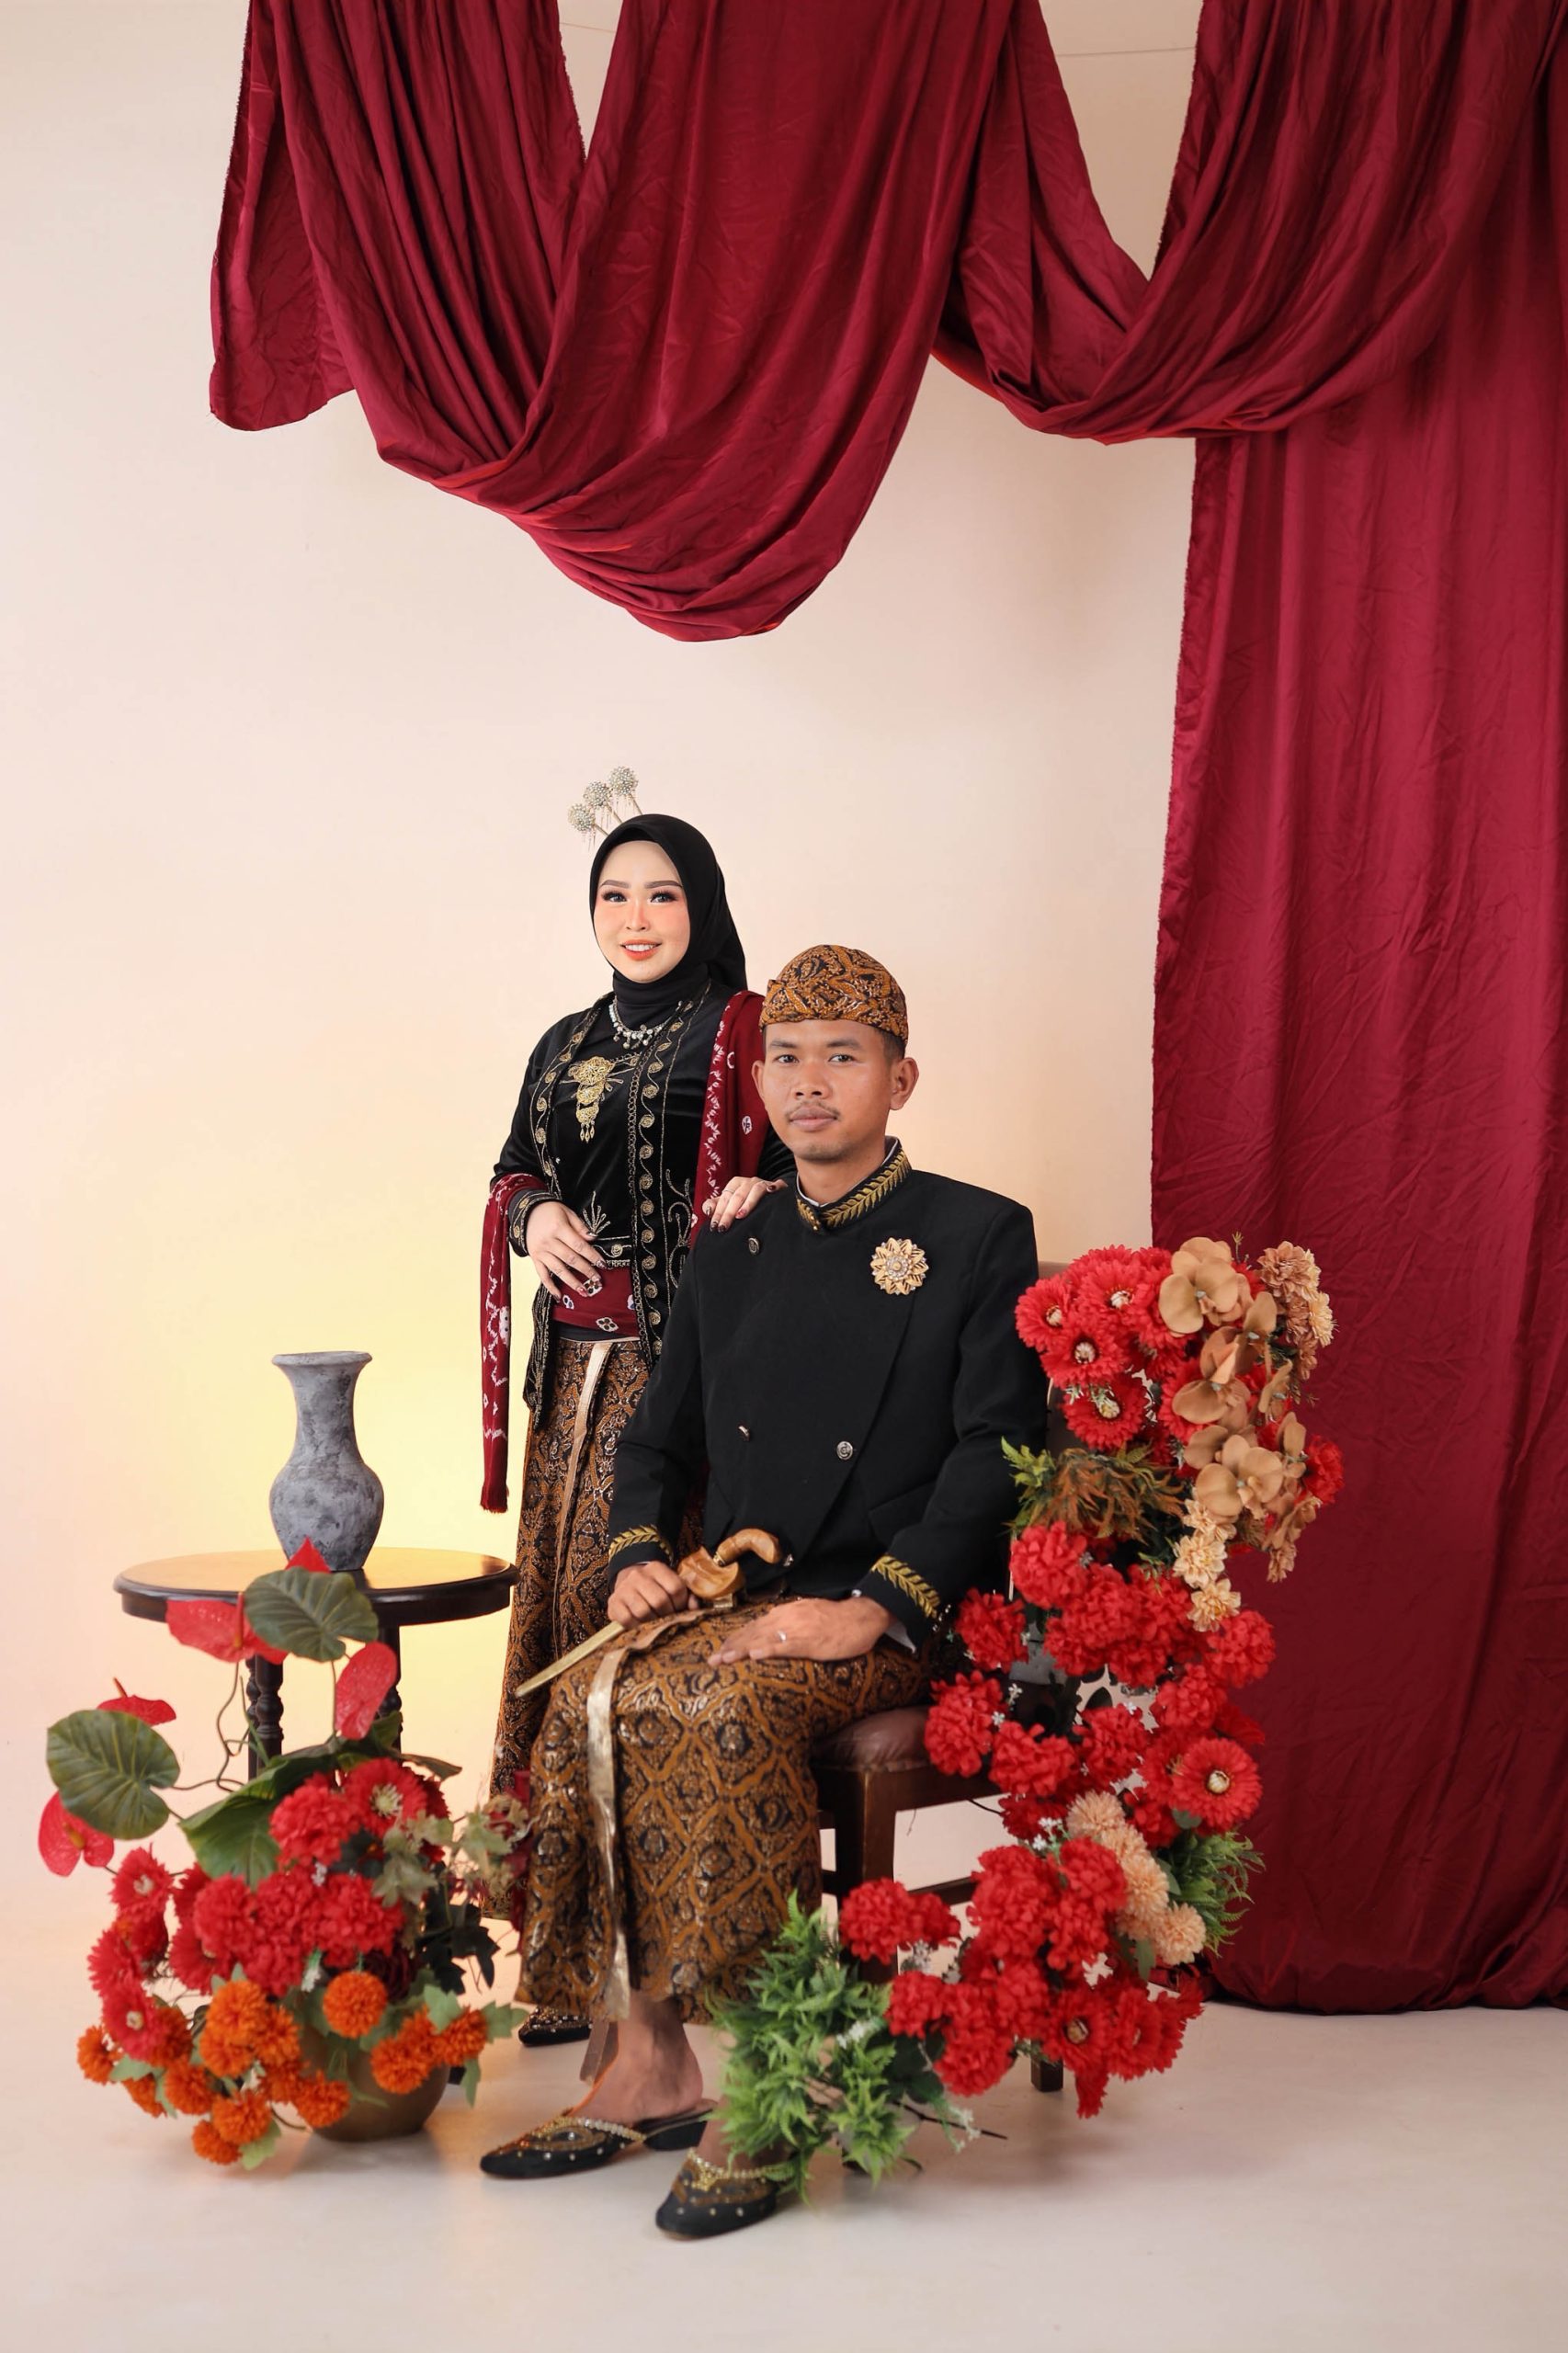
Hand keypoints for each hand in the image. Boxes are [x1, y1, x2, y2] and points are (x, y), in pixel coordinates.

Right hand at [525, 1201, 603, 1299]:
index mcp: (558, 1228)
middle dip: (586, 1271)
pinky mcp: (534, 1258)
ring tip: (584, 1291)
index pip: (579, 1245)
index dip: (592, 1256)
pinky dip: (550, 1287)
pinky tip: (559, 1296)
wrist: (527, 1212)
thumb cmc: (551, 1211)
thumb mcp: (567, 1212)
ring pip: (558, 1270)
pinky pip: (542, 1275)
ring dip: (572, 1282)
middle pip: (570, 1259)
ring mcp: (540, 1251)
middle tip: (598, 1281)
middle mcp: (548, 1241)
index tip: (604, 1265)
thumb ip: (580, 1227)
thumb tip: (593, 1239)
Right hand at [608, 1560, 697, 1626]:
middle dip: (667, 1615)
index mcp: (656, 1568)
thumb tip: (694, 1607)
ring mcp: (624, 1588)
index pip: (676, 1587)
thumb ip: (686, 1596)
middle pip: (660, 1600)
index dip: (681, 1604)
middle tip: (668, 1620)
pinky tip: (641, 1625)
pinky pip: (627, 1619)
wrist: (627, 1587)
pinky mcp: (613, 1603)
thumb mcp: (671, 1587)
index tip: (679, 1609)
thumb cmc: (655, 1590)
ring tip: (655, 1623)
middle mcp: (638, 1575)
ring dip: (652, 1622)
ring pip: (643, 1611)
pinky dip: (636, 1626)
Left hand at [708, 1176, 784, 1230]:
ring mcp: (764, 1183)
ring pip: (755, 1190)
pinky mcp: (779, 1187)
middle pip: (738, 1196)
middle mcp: (749, 1182)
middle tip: (724, 1227)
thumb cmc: (746, 1204)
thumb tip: (707, 1210)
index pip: (725, 1198)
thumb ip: (716, 1206)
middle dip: (729, 1212)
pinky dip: (774, 1187)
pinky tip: (771, 1191)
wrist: (771, 1202)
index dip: (718, 1212)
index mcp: (736, 1184)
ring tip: (740, 1216)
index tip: (715, 1226)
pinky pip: (778, 1185)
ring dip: (748, 1202)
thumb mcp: (730, 1205)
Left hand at [709, 1595, 892, 1663]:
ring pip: (763, 1639)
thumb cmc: (837, 1619)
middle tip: (711, 1660)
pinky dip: (769, 1650)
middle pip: (752, 1633)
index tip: (720, 1650)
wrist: (861, 1615)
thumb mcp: (807, 1617)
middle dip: (730, 1646)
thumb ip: (788, 1624)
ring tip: (723, 1659)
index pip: (753, 1627)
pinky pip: (786, 1646)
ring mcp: (797, 1629)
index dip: (735, 1639)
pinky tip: (754, 1656)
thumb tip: (771, 1634)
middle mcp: (786, 1619)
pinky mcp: (810, 1642)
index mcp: (785, 1614)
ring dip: (740, 1650)